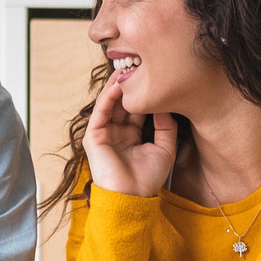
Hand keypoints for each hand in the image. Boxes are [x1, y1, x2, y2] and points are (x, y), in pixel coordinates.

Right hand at [82, 73, 176, 197]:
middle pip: (122, 102)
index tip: (154, 75)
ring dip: (117, 85)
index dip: (143, 93)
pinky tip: (117, 84)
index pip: (136, 108)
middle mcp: (117, 132)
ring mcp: (104, 133)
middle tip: (139, 64)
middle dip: (129, 84)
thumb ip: (166, 126)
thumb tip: (165, 103)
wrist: (132, 197)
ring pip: (110, 103)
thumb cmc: (147, 178)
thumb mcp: (165, 148)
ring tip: (127, 67)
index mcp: (132, 135)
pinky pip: (101, 112)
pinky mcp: (94, 136)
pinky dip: (108, 97)